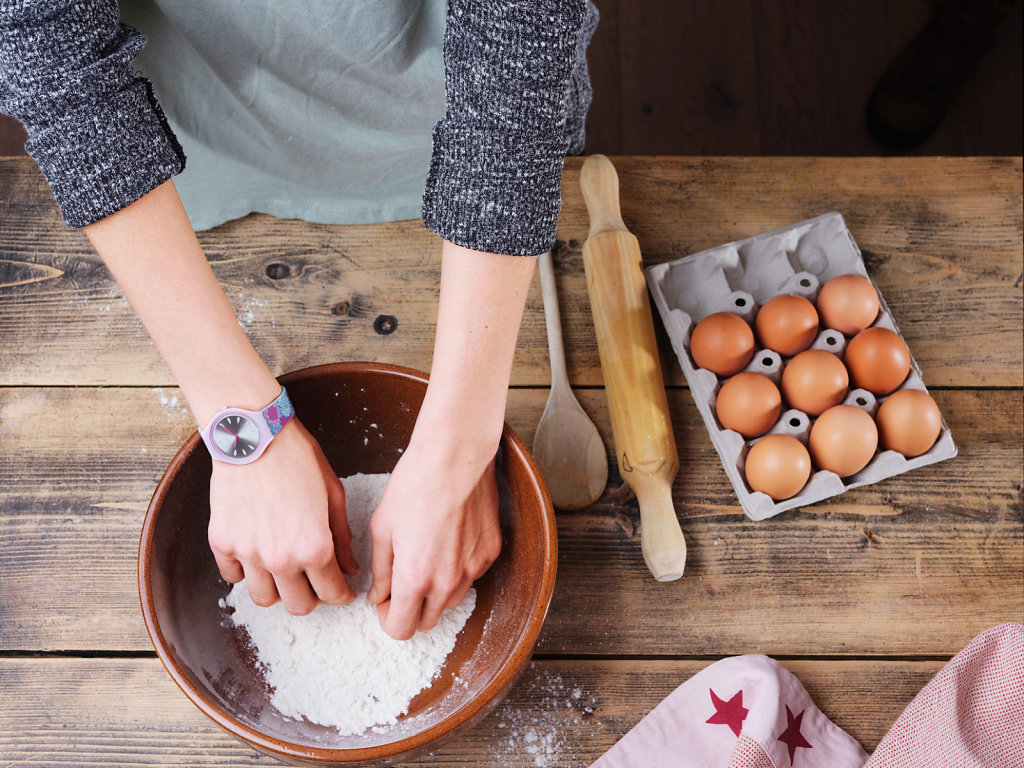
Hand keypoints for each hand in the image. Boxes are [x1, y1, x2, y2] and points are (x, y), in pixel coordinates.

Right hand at [207, 418, 359, 614]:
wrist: (255, 435)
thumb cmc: (299, 459)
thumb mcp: (334, 495)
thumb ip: (342, 538)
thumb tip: (349, 569)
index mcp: (314, 548)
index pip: (332, 593)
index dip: (341, 595)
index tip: (341, 591)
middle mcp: (281, 558)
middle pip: (298, 606)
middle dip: (312, 597)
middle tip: (314, 581)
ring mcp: (248, 554)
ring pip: (264, 599)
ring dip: (278, 590)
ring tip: (284, 571)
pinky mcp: (222, 543)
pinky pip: (233, 576)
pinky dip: (245, 572)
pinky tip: (256, 555)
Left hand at [366, 439, 502, 639]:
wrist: (455, 456)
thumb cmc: (414, 485)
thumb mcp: (383, 528)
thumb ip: (380, 570)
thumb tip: (379, 595)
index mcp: (415, 577)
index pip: (401, 629)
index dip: (388, 618)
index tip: (385, 601)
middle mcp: (447, 581)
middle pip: (428, 622)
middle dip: (411, 609)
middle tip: (401, 582)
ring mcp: (473, 568)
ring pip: (451, 602)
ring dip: (434, 592)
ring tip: (426, 556)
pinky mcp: (490, 552)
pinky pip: (470, 576)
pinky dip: (457, 569)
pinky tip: (448, 539)